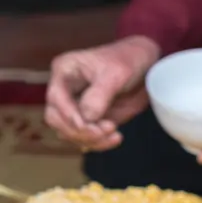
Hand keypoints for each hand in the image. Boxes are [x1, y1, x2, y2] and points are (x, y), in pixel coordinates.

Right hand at [45, 36, 160, 150]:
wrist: (145, 66)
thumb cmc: (128, 60)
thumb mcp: (116, 73)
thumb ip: (99, 95)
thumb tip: (87, 118)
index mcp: (65, 71)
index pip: (55, 97)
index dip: (69, 114)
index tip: (88, 125)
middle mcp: (65, 90)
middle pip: (56, 119)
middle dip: (78, 130)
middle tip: (104, 131)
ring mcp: (76, 106)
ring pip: (69, 132)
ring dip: (90, 139)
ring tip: (115, 134)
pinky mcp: (90, 119)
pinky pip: (86, 137)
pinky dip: (98, 142)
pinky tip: (116, 138)